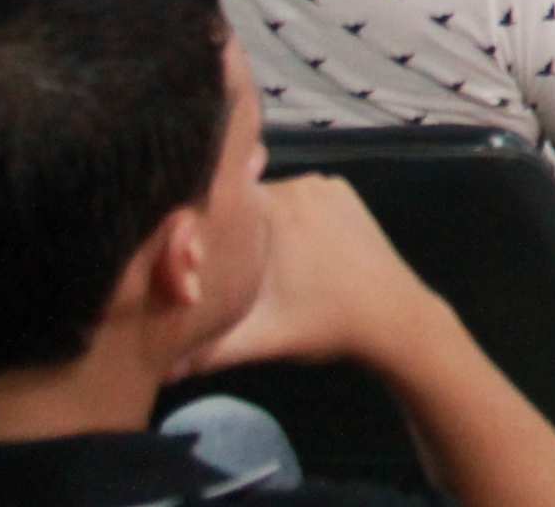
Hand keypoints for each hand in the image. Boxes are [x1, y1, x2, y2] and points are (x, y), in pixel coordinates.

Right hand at [181, 174, 444, 379]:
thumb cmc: (326, 324)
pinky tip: (287, 249)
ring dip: (258, 223)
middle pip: (241, 199)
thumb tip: (159, 370)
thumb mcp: (262, 340)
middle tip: (214, 265)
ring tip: (250, 259)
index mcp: (275, 211)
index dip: (195, 220)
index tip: (184, 248)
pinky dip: (288, 216)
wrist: (395, 315)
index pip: (216, 197)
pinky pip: (299, 196)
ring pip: (270, 197)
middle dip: (227, 228)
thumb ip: (207, 352)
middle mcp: (298, 185)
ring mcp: (325, 184)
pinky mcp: (344, 190)